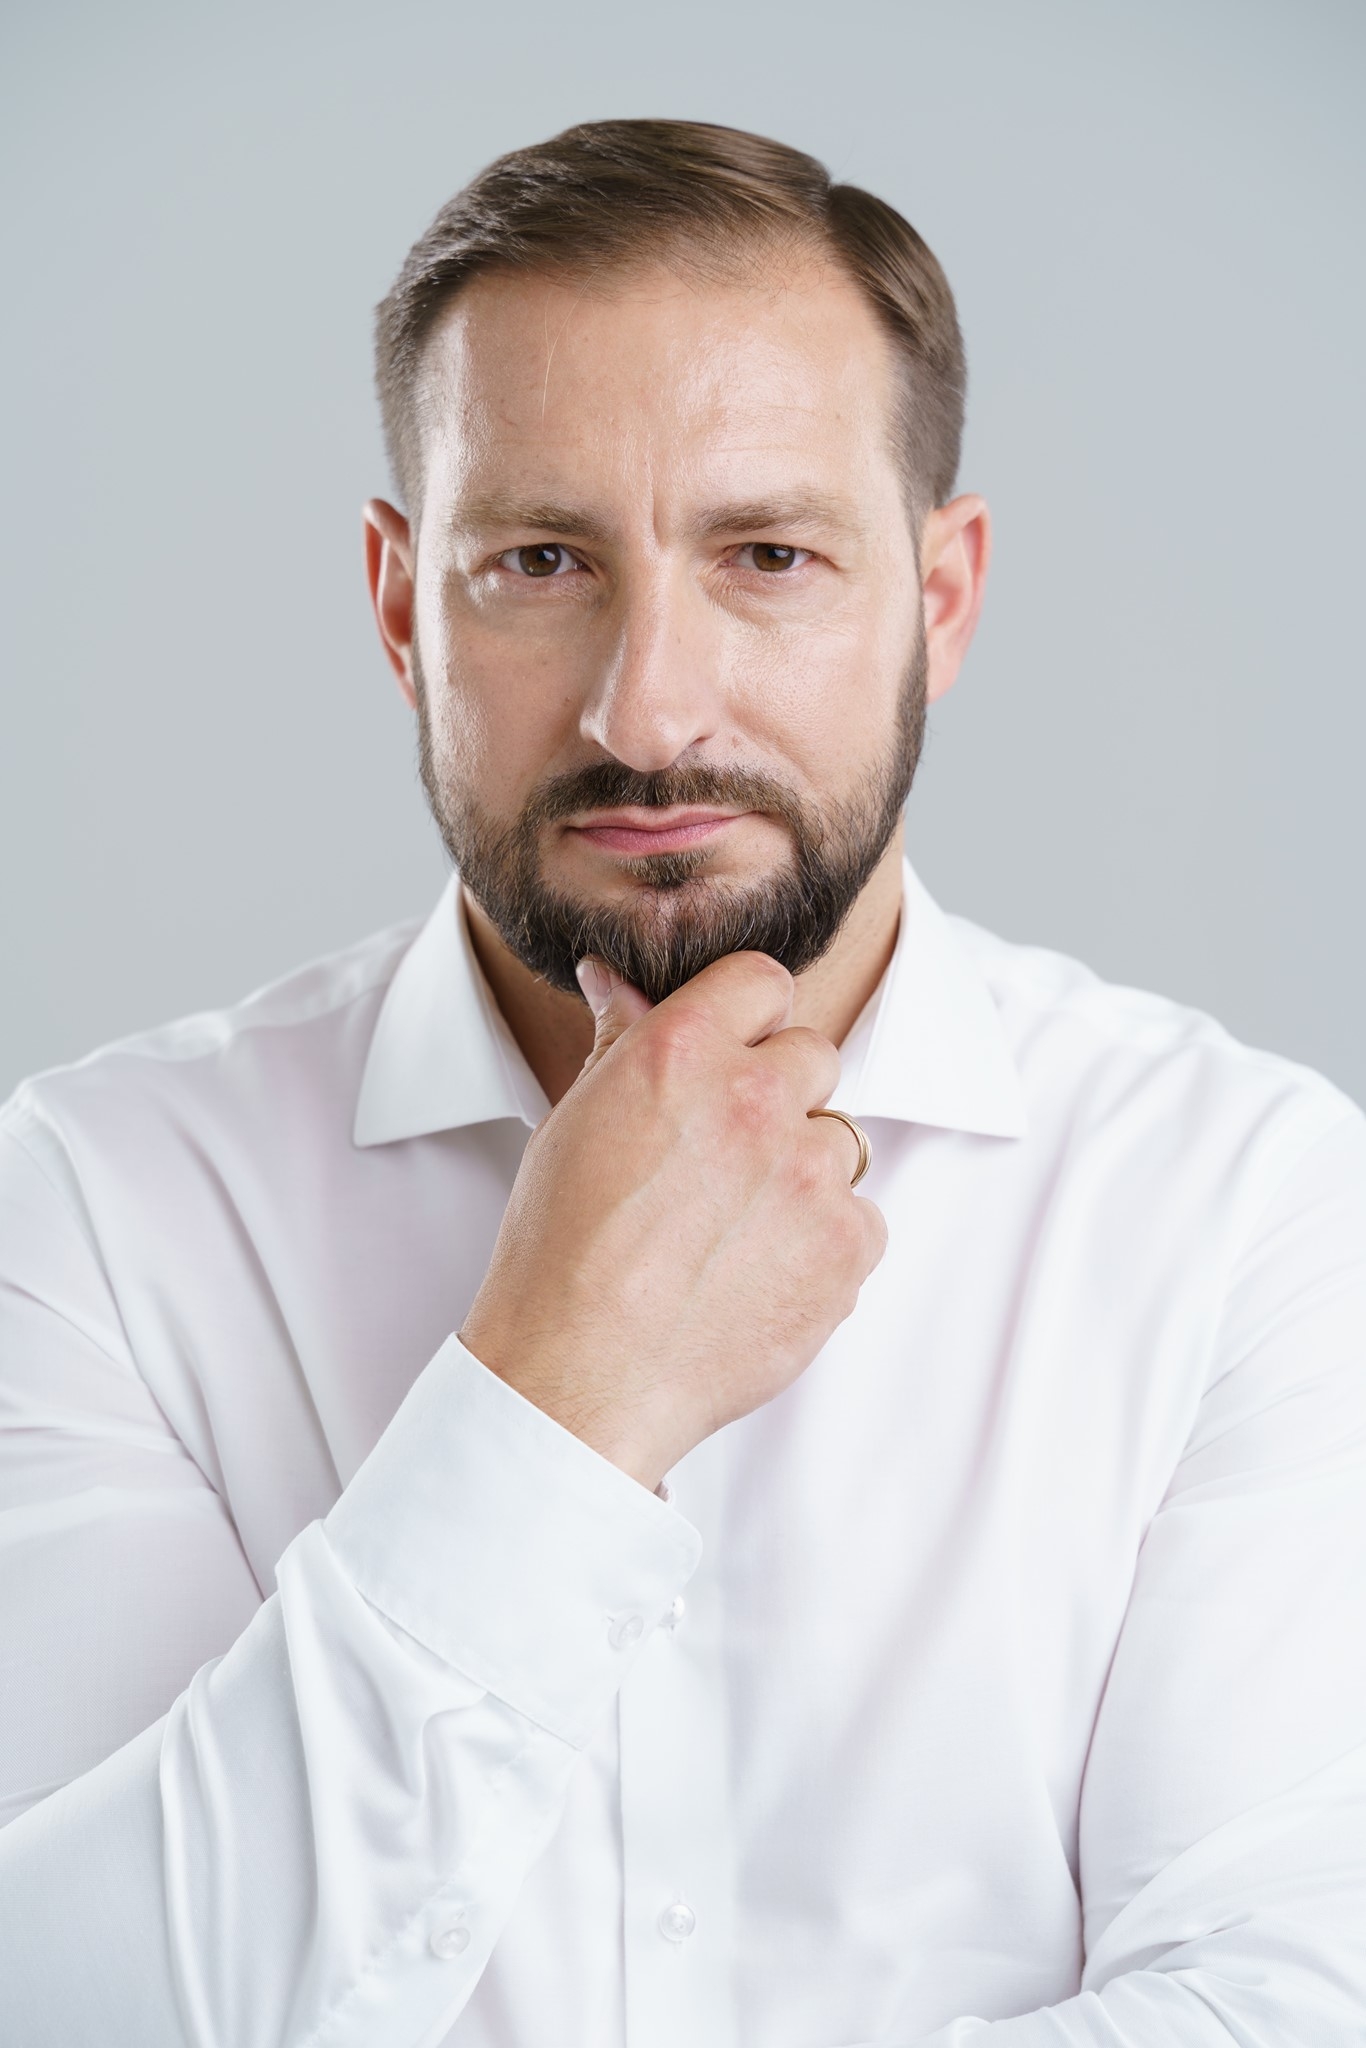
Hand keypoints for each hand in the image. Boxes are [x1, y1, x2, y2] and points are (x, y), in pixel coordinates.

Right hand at [459, 952, 887, 1490]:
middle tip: (723, 1164)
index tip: (734, 1058)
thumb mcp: (574, 1123)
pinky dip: (825, 1246)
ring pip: (839, 1142)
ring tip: (732, 1233)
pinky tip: (759, 1276)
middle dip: (778, 1099)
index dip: (748, 1019)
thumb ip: (619, 1042)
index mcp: (681, 1050)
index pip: (761, 981)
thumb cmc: (561, 1253)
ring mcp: (808, 1172)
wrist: (579, 1375)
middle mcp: (753, 1097)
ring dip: (803, 1176)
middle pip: (813, 1057)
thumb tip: (612, 980)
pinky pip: (862, 1221)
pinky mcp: (846, 1245)